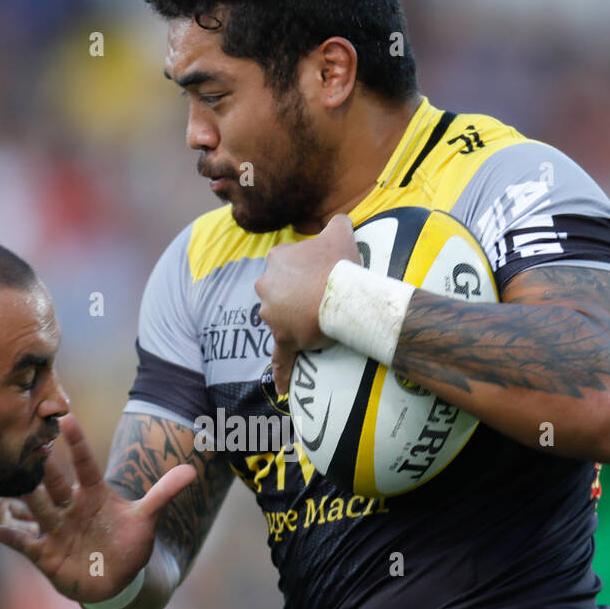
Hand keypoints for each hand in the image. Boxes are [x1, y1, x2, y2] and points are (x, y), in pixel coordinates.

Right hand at [0, 414, 196, 602]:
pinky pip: (23, 543)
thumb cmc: (128, 545)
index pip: (85, 463)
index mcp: (94, 494)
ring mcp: (56, 529)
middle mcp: (71, 507)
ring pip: (37, 508)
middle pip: (54, 483)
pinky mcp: (45, 553)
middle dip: (41, 467)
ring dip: (23, 497)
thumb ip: (164, 493)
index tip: (66, 418)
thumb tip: (192, 471)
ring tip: (6, 482)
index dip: (77, 443)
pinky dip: (8, 536)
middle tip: (26, 445)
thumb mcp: (146, 519)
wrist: (114, 581)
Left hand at [255, 213, 360, 393]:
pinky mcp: (283, 337)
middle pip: (280, 294)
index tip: (321, 275)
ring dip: (295, 324)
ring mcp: (272, 313)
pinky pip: (281, 358)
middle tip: (320, 300)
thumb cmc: (340, 262)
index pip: (286, 265)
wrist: (342, 292)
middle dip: (295, 298)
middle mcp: (267, 285)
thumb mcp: (340, 231)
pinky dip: (282, 372)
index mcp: (277, 259)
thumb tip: (340, 219)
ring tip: (318, 326)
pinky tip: (282, 389)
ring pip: (281, 321)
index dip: (305, 271)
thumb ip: (337, 222)